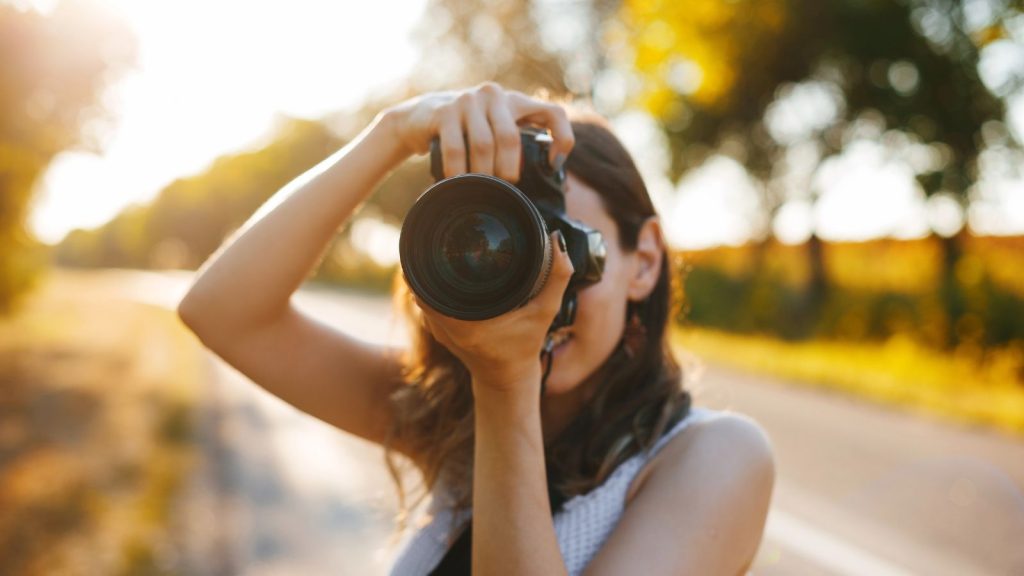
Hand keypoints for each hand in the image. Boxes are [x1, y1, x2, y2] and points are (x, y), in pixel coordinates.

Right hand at [383, 82, 574, 180]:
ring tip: (479, 188)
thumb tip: (553, 180)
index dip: (561, 138)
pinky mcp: (444, 111)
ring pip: (483, 144)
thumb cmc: (465, 131)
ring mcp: (468, 100)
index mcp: (515, 102)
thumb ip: (518, 147)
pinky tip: (457, 181)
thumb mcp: (494, 131)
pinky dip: (458, 171)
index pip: (553, 113)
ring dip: (482, 173)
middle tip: (503, 187)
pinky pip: (456, 148)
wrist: (419, 118)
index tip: (554, 165)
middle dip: (508, 169)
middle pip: (511, 137)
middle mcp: (495, 95)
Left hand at [416, 230, 574, 394]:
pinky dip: (431, 288)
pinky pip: (426, 302)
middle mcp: (443, 326)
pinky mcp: (437, 331)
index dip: (427, 258)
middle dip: (427, 259)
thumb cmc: (525, 346)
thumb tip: (556, 238)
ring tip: (437, 249)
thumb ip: (556, 278)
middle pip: (420, 282)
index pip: (429, 283)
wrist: (507, 380)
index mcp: (463, 323)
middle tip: (439, 237)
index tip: (436, 239)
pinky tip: (440, 273)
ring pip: (420, 292)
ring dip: (426, 273)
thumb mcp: (545, 312)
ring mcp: (436, 330)